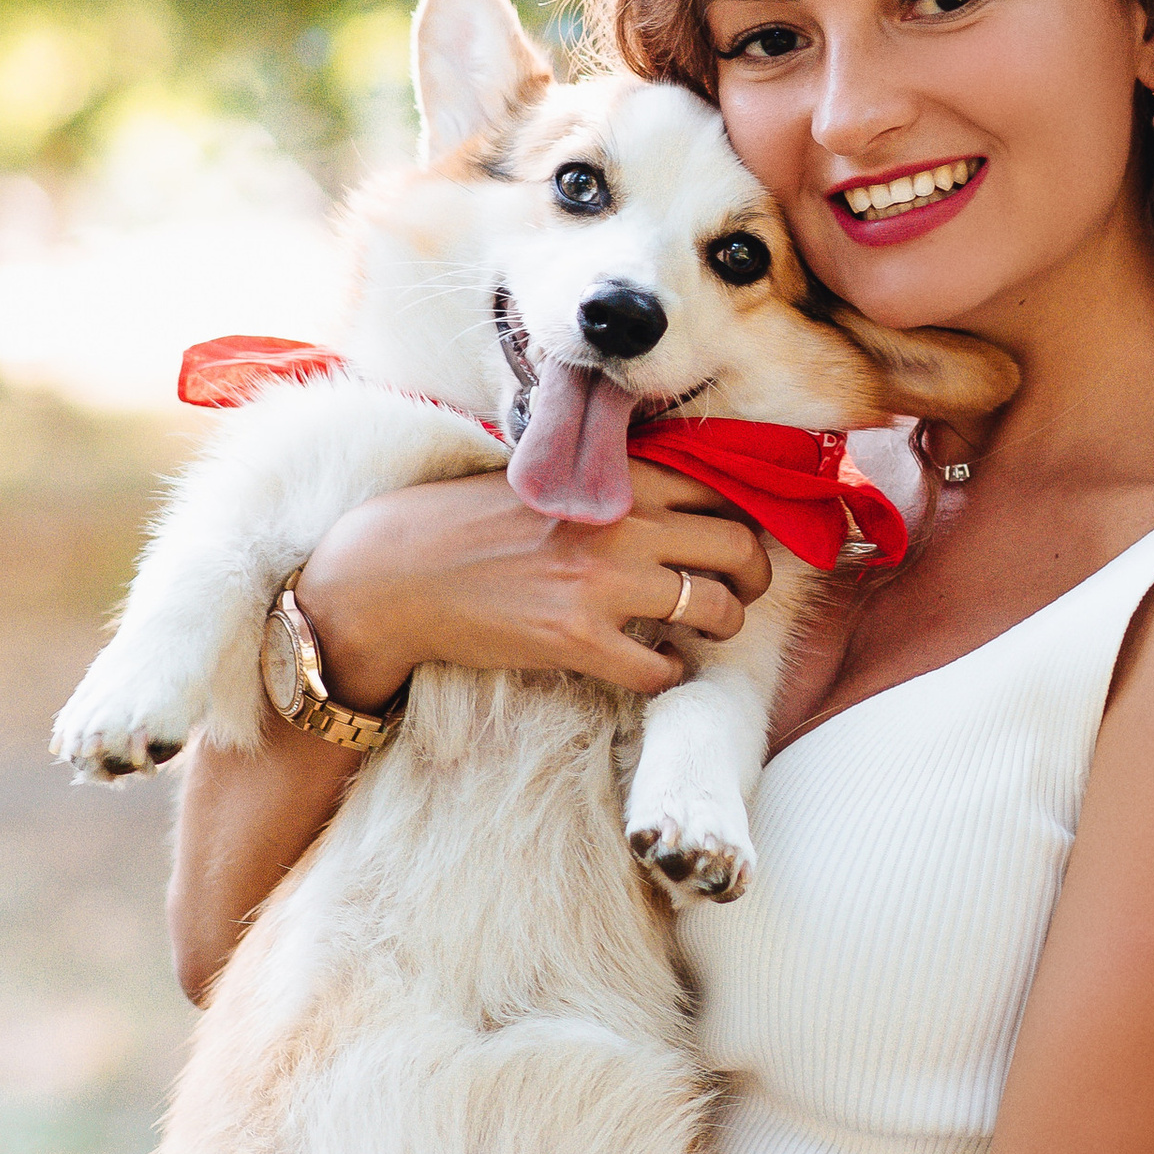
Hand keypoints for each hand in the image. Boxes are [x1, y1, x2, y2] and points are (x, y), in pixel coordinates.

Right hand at [297, 463, 774, 708]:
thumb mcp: (552, 480)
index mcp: (618, 478)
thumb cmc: (470, 523)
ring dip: (723, 625)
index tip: (740, 542)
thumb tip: (679, 504)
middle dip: (754, 577)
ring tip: (704, 632)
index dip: (746, 519)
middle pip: (738, 547)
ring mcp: (603, 583)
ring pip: (716, 609)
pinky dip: (670, 675)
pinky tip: (657, 668)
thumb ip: (615, 486)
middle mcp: (623, 525)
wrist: (398, 571)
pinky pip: (660, 669)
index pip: (722, 490)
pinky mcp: (578, 638)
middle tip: (741, 592)